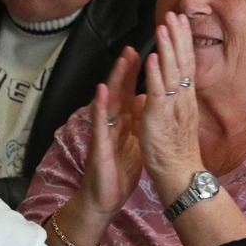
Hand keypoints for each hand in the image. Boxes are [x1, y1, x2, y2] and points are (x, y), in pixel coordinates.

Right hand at [79, 46, 144, 216]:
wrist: (105, 198)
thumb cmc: (119, 172)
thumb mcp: (135, 143)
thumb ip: (138, 123)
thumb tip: (147, 104)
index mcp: (124, 123)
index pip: (131, 93)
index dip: (138, 75)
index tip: (147, 53)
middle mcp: (112, 123)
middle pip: (120, 91)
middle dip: (127, 69)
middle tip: (133, 47)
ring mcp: (104, 131)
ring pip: (109, 100)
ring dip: (114, 79)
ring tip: (121, 59)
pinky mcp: (98, 143)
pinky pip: (99, 122)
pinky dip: (99, 106)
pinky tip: (101, 90)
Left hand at [141, 13, 204, 201]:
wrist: (180, 175)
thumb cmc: (175, 152)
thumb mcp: (174, 121)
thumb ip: (168, 103)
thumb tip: (158, 91)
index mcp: (185, 100)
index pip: (186, 65)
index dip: (183, 43)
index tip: (180, 22)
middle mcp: (183, 100)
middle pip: (183, 63)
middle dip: (178, 37)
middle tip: (175, 14)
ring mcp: (173, 109)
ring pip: (172, 74)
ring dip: (168, 49)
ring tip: (164, 27)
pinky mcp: (160, 119)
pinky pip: (159, 94)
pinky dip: (156, 75)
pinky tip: (154, 58)